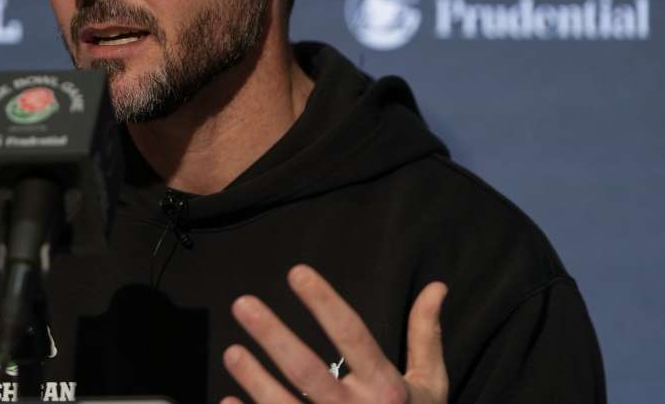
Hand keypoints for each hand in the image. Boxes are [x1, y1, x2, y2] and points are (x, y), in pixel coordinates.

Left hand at [224, 264, 447, 403]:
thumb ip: (425, 336)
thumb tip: (436, 286)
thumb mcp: (430, 385)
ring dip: (255, 380)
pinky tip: (228, 398)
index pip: (352, 336)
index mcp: (387, 388)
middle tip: (242, 303)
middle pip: (308, 371)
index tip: (297, 272)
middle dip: (274, 336)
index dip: (324, 303)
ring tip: (232, 352)